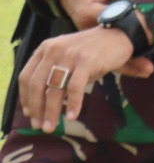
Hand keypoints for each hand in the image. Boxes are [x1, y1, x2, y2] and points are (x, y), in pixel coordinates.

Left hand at [18, 26, 147, 129]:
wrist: (119, 35)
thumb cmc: (92, 51)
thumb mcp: (68, 59)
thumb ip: (54, 76)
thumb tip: (41, 104)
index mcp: (45, 49)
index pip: (26, 77)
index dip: (25, 98)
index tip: (29, 114)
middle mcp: (53, 50)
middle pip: (36, 85)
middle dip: (36, 109)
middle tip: (38, 126)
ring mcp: (70, 55)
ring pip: (54, 89)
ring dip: (51, 112)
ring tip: (51, 127)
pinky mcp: (86, 61)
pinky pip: (75, 87)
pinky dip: (73, 104)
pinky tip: (72, 116)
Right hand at [53, 0, 148, 31]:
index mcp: (88, 12)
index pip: (117, 18)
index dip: (132, 15)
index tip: (139, 9)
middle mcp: (86, 27)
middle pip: (116, 30)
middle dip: (130, 23)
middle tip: (136, 14)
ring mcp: (88, 35)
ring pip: (114, 35)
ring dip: (124, 27)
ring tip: (126, 16)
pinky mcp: (91, 37)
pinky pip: (109, 36)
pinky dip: (118, 29)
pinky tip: (120, 21)